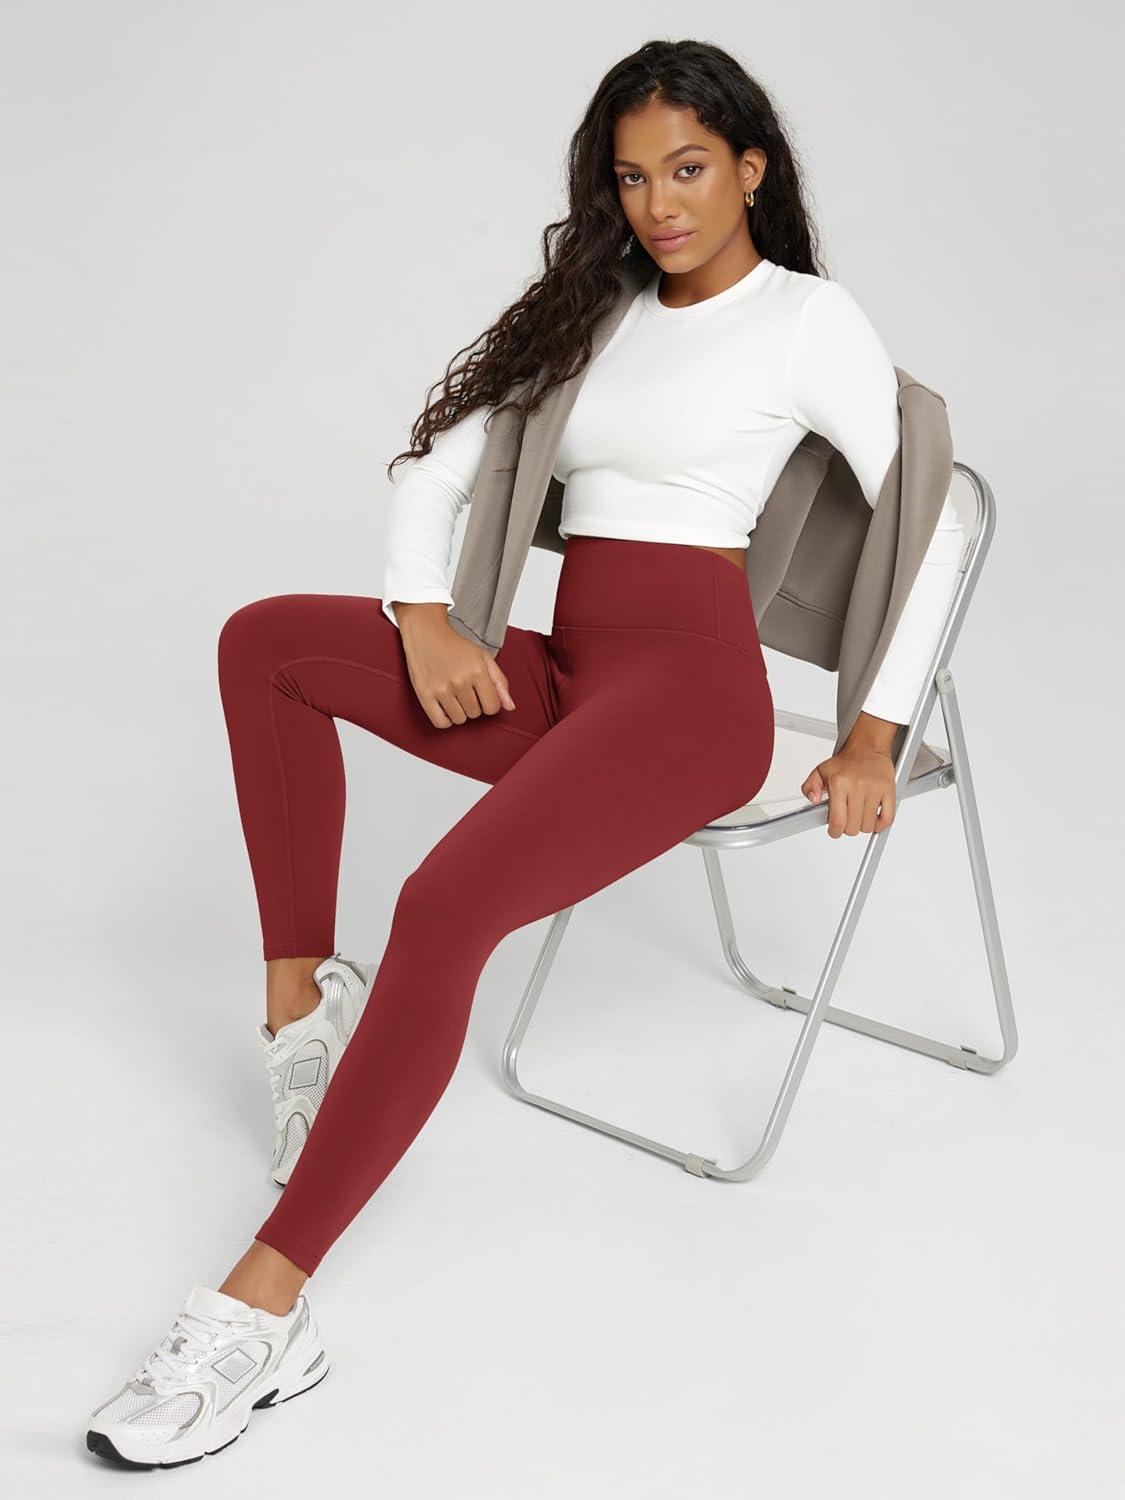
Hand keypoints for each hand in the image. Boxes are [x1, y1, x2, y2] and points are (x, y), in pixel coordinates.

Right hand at [393, 602, 515, 728]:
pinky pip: (440, 723)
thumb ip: (500, 682)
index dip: (489, 702)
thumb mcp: (484, 658)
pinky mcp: (424, 694)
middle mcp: (460, 681)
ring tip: (454, 696)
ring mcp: (441, 689)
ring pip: (459, 720)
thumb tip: (510, 706)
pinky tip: (445, 708)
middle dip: (473, 705)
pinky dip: (445, 720)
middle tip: (465, 690)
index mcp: (477, 671)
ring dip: (459, 712)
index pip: (492, 707)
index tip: (481, 694)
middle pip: (475, 714)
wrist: (426, 634)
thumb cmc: (456, 646)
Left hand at [801, 745, 896, 836]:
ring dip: (863, 826)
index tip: (835, 830)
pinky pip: (888, 818)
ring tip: (859, 816)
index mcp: (839, 784)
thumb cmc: (846, 761)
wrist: (867, 747)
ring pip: (868, 826)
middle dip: (847, 828)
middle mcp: (857, 787)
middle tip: (846, 820)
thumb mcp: (820, 771)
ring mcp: (874, 790)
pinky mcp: (889, 790)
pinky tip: (874, 819)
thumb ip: (810, 786)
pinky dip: (880, 824)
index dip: (835, 831)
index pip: (837, 821)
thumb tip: (812, 800)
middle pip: (853, 827)